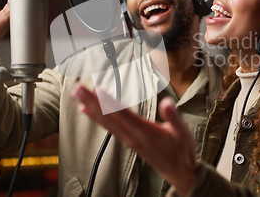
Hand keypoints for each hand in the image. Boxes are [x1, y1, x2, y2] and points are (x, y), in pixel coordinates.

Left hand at [71, 84, 199, 195]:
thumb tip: (167, 102)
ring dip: (90, 107)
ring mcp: (128, 139)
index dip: (109, 102)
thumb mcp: (183, 132)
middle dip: (92, 101)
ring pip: (105, 122)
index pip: (123, 114)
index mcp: (145, 131)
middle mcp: (132, 136)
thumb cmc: (181, 149)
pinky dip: (96, 118)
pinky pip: (108, 128)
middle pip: (109, 116)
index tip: (97, 90)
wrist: (178, 171)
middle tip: (76, 89)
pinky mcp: (127, 141)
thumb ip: (173, 117)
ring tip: (77, 95)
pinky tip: (86, 110)